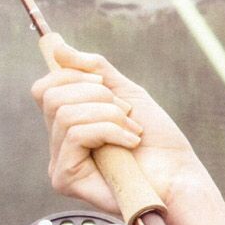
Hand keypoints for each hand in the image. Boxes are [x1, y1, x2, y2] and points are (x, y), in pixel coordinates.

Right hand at [31, 33, 206, 217]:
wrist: (179, 175)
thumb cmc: (158, 141)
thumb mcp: (126, 93)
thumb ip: (93, 69)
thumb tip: (56, 45)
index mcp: (69, 124)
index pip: (46, 88)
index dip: (73, 75)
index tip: (104, 82)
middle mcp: (59, 144)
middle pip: (51, 96)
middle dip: (97, 95)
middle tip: (126, 113)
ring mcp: (60, 163)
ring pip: (65, 114)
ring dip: (109, 115)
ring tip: (132, 131)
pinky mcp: (65, 179)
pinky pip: (76, 134)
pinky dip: (109, 131)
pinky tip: (130, 144)